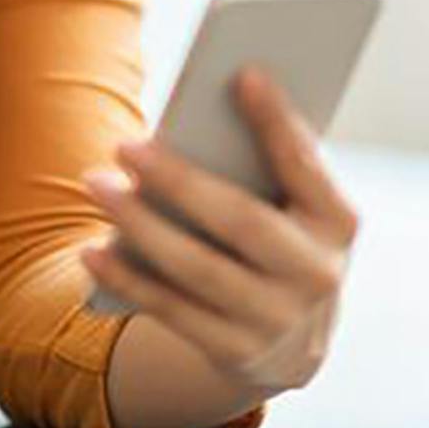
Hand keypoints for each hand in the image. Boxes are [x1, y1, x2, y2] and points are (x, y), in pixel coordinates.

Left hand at [78, 68, 357, 399]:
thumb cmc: (279, 239)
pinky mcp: (237, 355)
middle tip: (123, 145)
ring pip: (198, 268)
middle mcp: (317, 276)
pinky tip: (91, 251)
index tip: (243, 72)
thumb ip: (263, 167)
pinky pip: (172, 311)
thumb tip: (200, 115)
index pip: (306, 166)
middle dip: (179, 180)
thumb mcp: (292, 208)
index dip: (278, 122)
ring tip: (96, 184)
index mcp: (337, 223)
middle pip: (241, 221)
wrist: (292, 343)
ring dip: (139, 225)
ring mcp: (278, 321)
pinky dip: (128, 279)